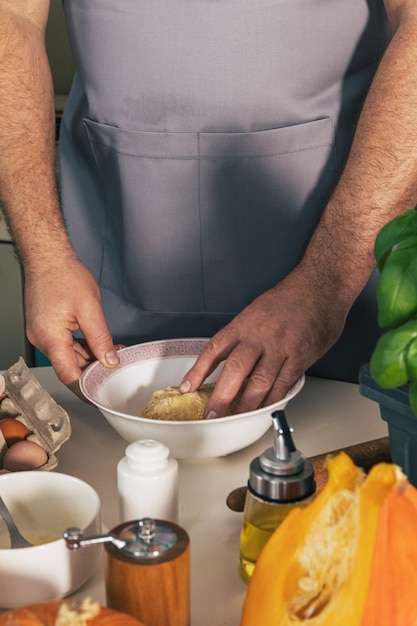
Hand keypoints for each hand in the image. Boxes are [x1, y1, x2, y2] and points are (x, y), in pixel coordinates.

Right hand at [24, 255, 119, 396]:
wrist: (47, 256)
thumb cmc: (63, 275)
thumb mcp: (89, 309)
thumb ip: (101, 338)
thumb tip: (109, 359)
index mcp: (51, 338)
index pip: (69, 376)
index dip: (85, 389)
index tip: (99, 397)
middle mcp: (42, 338)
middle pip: (69, 366)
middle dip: (92, 371)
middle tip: (114, 370)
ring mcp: (43, 332)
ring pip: (68, 355)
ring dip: (89, 358)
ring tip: (111, 355)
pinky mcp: (46, 325)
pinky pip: (64, 343)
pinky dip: (81, 346)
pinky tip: (98, 345)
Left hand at [180, 267, 349, 417]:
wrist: (319, 286)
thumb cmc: (289, 298)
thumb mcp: (256, 311)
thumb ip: (243, 335)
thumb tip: (228, 360)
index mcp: (244, 324)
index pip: (214, 349)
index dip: (198, 371)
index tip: (187, 387)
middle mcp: (259, 336)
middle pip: (235, 370)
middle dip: (221, 397)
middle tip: (211, 415)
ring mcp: (280, 347)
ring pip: (259, 382)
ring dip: (246, 405)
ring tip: (236, 419)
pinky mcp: (300, 356)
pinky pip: (283, 384)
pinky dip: (273, 400)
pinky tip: (265, 409)